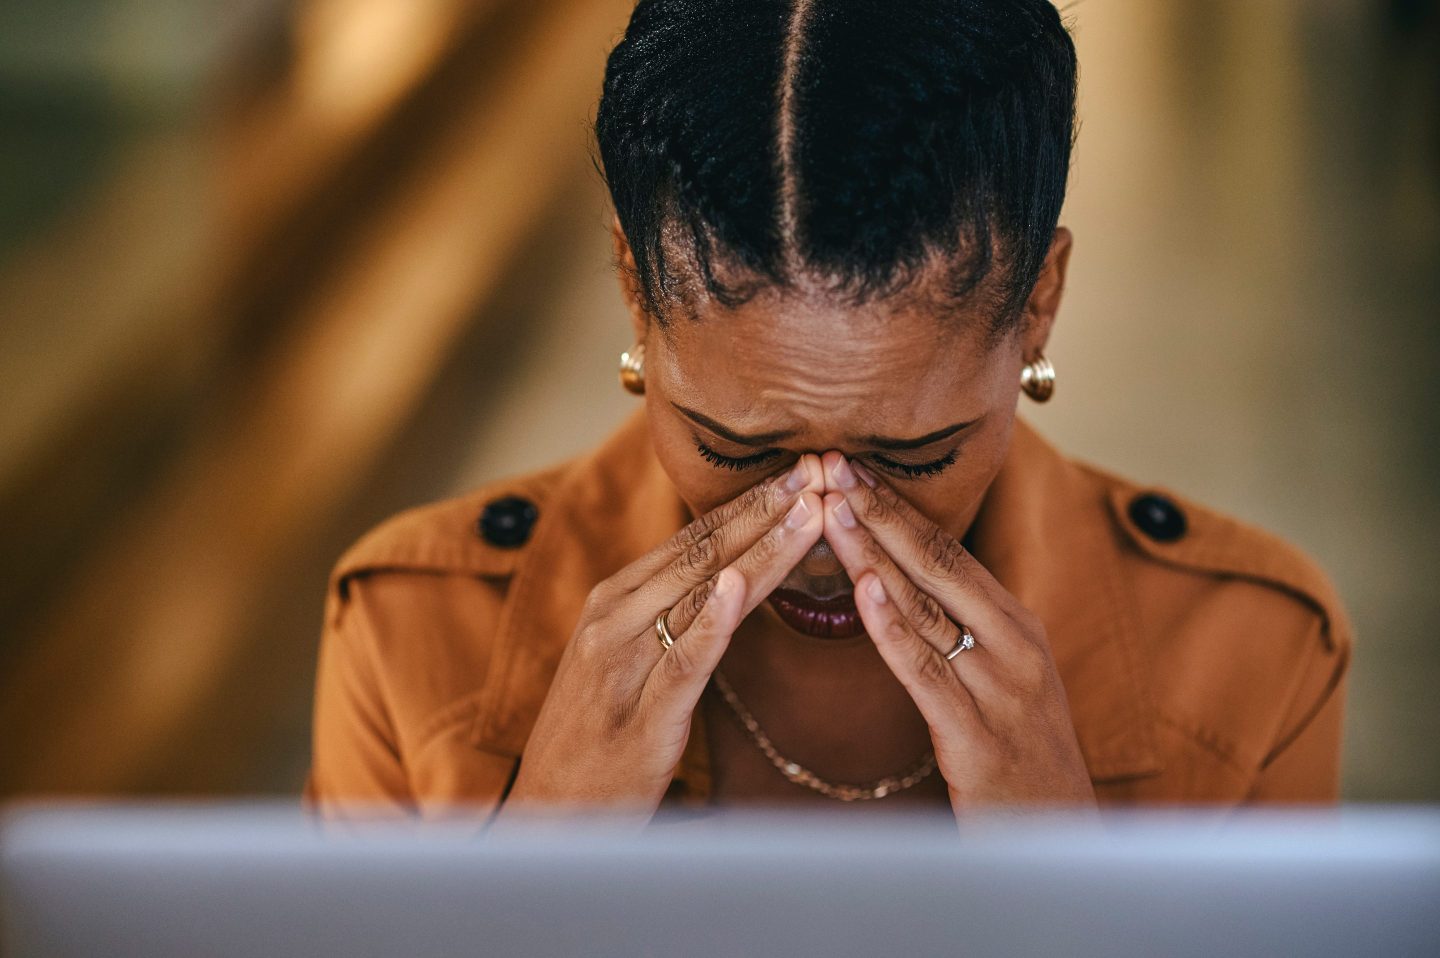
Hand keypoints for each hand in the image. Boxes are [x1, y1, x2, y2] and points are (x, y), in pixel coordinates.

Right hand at [494, 455, 825, 826]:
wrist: (551, 817)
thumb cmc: (597, 739)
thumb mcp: (624, 662)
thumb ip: (666, 615)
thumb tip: (725, 572)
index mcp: (614, 600)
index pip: (693, 539)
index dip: (751, 503)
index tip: (800, 471)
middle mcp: (614, 618)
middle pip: (703, 553)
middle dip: (766, 509)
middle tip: (820, 469)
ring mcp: (623, 664)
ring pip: (703, 594)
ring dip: (761, 549)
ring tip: (809, 511)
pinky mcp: (640, 716)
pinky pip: (683, 660)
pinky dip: (712, 620)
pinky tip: (741, 586)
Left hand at [818, 452, 1095, 814]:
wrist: (1060, 845)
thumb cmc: (1020, 764)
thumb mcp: (1003, 685)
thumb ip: (962, 635)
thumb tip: (905, 584)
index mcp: (1017, 627)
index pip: (949, 553)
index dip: (898, 507)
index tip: (853, 468)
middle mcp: (1015, 646)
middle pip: (939, 565)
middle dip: (881, 512)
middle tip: (832, 465)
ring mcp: (1001, 688)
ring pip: (926, 608)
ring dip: (874, 554)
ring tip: (833, 509)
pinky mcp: (978, 737)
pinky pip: (927, 672)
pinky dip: (894, 628)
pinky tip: (865, 592)